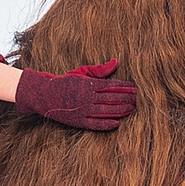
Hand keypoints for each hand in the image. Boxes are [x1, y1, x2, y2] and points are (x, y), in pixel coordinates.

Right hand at [13, 61, 136, 130]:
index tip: (137, 88)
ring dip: (121, 110)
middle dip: (127, 98)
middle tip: (140, 99)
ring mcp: (83, 110)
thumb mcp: (82, 72)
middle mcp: (87, 97)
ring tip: (133, 109)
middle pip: (112, 98)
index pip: (112, 85)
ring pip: (106, 111)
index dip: (126, 87)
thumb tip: (116, 62)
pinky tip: (117, 123)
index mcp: (89, 84)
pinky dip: (106, 124)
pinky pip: (94, 124)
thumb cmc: (65, 82)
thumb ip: (100, 69)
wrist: (44, 94)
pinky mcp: (78, 121)